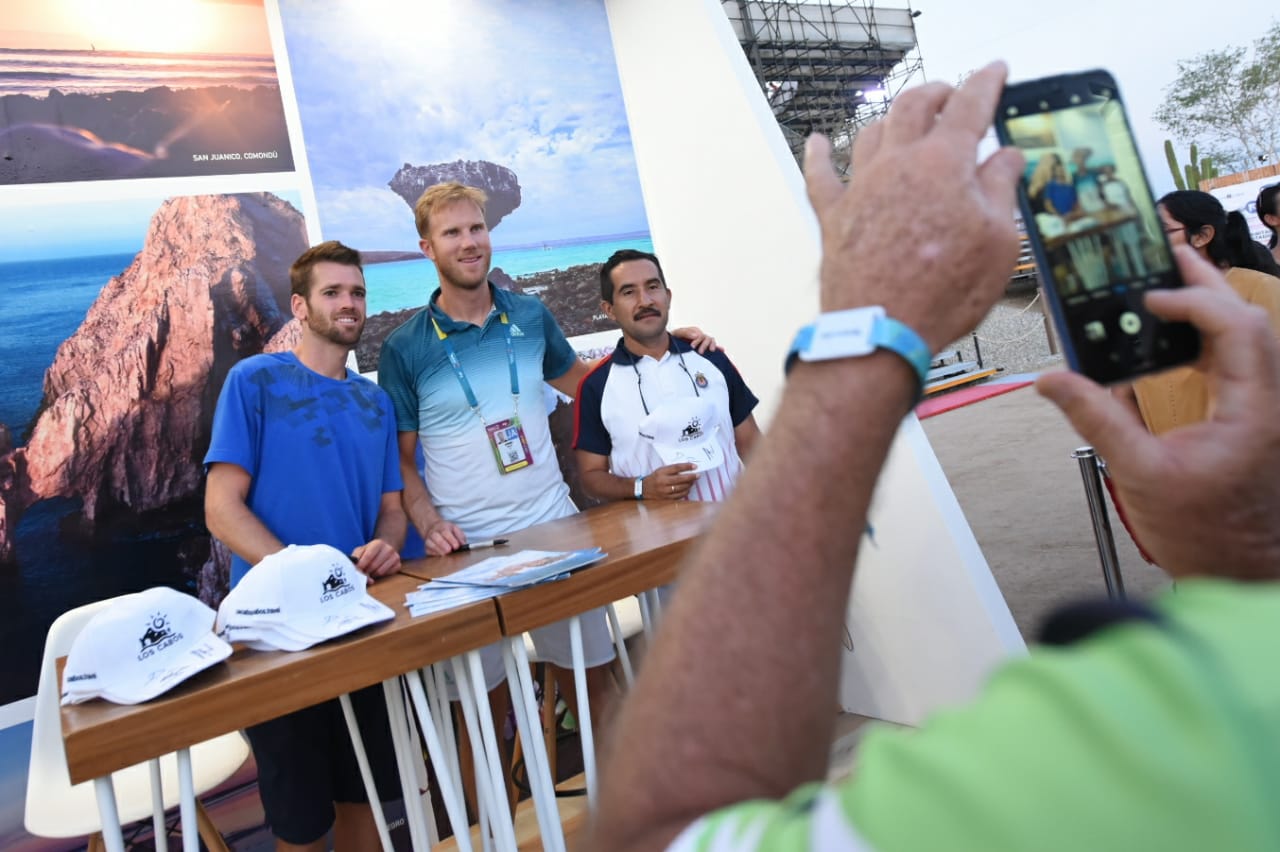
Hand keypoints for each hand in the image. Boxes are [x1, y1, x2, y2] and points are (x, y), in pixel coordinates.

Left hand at [352, 538, 399, 579]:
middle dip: (366, 572)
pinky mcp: (398, 564)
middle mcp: (388, 549)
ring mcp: (395, 556)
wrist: (385, 548)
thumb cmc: (370, 551)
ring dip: (373, 574)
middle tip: (363, 572)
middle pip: (374, 566)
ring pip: (380, 572)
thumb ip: (355, 558)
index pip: (368, 557)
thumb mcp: (361, 550)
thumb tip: (356, 570)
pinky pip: (387, 574)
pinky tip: (378, 570)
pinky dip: (381, 575)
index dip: (360, 566)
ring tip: (370, 571)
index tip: (356, 571)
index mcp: (378, 543)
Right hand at [423, 518, 466, 555]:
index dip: (451, 540)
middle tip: (450, 550)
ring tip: (446, 553)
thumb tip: (463, 544)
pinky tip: (441, 554)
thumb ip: (460, 536)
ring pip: (431, 545)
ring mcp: (428, 540)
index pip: (445, 532)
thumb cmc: (446, 530)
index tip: (456, 546)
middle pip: (436, 538)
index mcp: (442, 527)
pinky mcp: (426, 547)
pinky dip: (435, 554)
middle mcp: (434, 533)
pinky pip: (429, 551)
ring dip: (440, 551)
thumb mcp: (455, 529)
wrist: (433, 528)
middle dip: (444, 546)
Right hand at [644, 463, 697, 499]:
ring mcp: (664, 491)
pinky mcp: (666, 498)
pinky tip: (688, 489)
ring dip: (689, 485)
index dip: (687, 467)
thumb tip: (687, 469)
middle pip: (680, 479)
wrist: (643, 489)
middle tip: (698, 475)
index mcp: (661, 472)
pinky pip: (679, 495)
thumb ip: (672, 469)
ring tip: (693, 482)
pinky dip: (685, 492)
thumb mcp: (661, 470)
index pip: (676, 468)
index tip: (695, 466)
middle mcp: (663, 482)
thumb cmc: (655, 478)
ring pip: (681, 488)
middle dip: (691, 477)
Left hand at [671, 326, 717, 353]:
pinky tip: (722, 350)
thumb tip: (697, 335)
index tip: (692, 347)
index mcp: (696, 332)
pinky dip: (718, 348)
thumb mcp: (677, 333)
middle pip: (707, 339)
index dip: (698, 341)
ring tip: (711, 351)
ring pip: (712, 342)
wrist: (671, 345)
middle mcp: (701, 336)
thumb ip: (686, 333)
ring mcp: (703, 343)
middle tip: (700, 352)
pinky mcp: (704, 349)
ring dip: (712, 346)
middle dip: (704, 345)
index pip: (701, 335)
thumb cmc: (674, 338)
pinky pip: (713, 347)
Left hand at [802, 61, 1023, 352]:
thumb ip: (1000, 191)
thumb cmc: (941, 293)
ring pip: (871, 133)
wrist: (880, 332)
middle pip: (914, 106)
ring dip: (891, 119)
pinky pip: (820, 176)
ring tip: (904, 119)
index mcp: (944, 163)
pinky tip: (818, 143)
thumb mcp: (998, 242)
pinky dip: (819, 155)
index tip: (995, 72)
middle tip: (951, 93)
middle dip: (937, 92)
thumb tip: (1006, 158)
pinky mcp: (834, 217)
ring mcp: (861, 188)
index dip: (986, 83)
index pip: (970, 106)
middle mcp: (897, 164)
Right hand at [1037, 246, 1279, 580]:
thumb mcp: (1140, 474)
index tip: (1149, 298)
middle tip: (1165, 256)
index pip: (1237, 328)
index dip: (1194, 301)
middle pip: (1251, 320)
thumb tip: (1053, 381)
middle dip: (1207, 285)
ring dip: (1212, 308)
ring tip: (1169, 287)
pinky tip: (1178, 340)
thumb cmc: (1206, 534)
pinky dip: (1211, 340)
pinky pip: (1241, 363)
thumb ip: (1098, 420)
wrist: (1243, 573)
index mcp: (1255, 410)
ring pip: (1250, 338)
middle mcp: (1270, 401)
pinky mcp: (1257, 421)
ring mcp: (1267, 410)